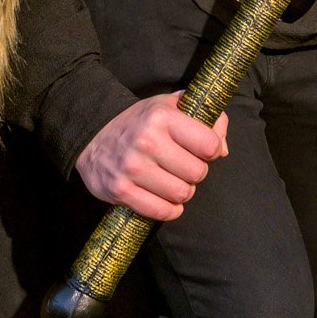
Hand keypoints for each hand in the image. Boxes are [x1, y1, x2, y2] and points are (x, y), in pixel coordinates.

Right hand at [74, 90, 228, 220]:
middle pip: (197, 173)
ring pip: (181, 194)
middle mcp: (147, 141)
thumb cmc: (141, 121)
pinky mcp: (121, 190)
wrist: (93, 134)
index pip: (209, 144)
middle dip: (196, 172)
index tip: (203, 150)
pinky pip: (161, 211)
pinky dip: (169, 209)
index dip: (211, 150)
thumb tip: (223, 150)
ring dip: (182, 191)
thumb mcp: (170, 106)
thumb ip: (205, 118)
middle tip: (184, 167)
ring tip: (172, 180)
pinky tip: (164, 198)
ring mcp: (132, 167)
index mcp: (162, 117)